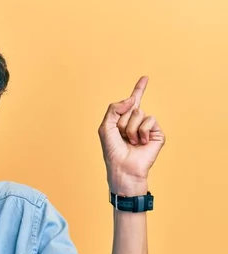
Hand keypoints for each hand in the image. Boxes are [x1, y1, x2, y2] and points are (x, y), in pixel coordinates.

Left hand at [98, 76, 165, 194]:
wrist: (123, 167)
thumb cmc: (112, 150)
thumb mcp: (105, 127)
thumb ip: (114, 109)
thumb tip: (131, 99)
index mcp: (124, 120)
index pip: (132, 101)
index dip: (138, 89)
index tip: (145, 77)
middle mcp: (137, 122)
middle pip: (131, 106)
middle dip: (122, 120)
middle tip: (121, 136)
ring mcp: (148, 127)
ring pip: (139, 113)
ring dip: (130, 128)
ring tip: (130, 141)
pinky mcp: (157, 134)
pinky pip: (150, 120)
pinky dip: (142, 131)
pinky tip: (140, 143)